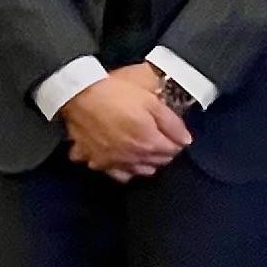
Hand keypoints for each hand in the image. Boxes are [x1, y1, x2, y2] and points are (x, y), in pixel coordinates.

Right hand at [61, 67, 188, 182]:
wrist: (80, 94)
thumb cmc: (116, 94)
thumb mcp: (151, 100)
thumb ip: (172, 123)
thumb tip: (186, 140)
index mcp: (149, 143)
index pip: (172, 151)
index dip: (176, 141)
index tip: (174, 134)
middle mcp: (133, 158)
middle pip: (156, 163)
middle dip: (162, 153)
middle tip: (161, 139)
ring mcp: (113, 161)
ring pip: (137, 171)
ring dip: (145, 163)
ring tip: (144, 150)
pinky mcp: (95, 159)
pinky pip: (113, 172)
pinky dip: (120, 168)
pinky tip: (120, 158)